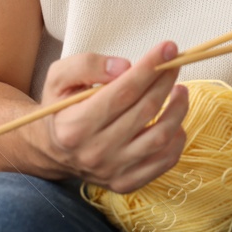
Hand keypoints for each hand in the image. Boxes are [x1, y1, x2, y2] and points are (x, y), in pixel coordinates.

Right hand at [31, 40, 188, 193]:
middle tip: (175, 63)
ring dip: (178, 109)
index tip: (169, 48)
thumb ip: (87, 65)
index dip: (149, 68)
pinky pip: (164, 161)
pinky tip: (175, 119)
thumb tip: (125, 66)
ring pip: (160, 137)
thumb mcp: (59, 77)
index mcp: (75, 126)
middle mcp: (94, 152)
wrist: (51, 150)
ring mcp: (112, 171)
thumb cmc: (60, 108)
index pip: (123, 92)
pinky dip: (178, 138)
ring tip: (180, 90)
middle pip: (145, 110)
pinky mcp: (126, 183)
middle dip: (165, 81)